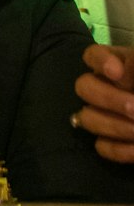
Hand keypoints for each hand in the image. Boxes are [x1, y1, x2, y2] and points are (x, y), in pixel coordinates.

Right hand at [75, 44, 133, 163]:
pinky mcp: (114, 144)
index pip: (93, 55)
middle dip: (109, 99)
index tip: (116, 72)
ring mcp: (108, 116)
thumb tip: (117, 70)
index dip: (99, 62)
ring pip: (87, 119)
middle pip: (83, 87)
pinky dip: (121, 150)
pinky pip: (102, 147)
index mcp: (121, 66)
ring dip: (116, 126)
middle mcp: (108, 88)